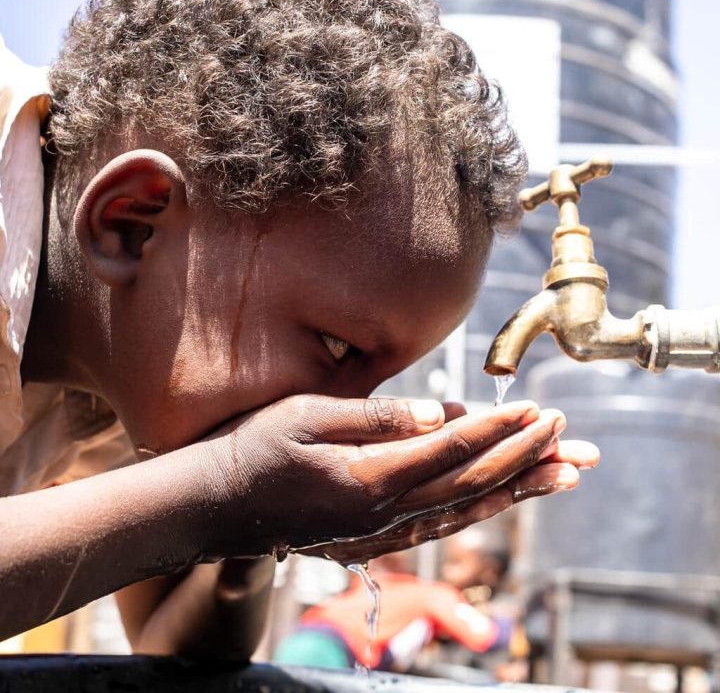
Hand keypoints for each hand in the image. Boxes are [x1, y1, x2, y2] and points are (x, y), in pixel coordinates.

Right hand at [198, 395, 594, 559]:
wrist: (215, 504)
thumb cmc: (252, 450)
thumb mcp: (304, 416)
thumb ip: (373, 418)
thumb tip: (434, 414)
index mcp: (366, 478)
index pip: (449, 450)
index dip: (497, 429)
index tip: (536, 409)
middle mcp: (381, 513)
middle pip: (470, 485)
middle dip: (526, 459)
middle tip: (573, 441)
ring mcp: (377, 532)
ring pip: (463, 512)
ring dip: (516, 491)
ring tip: (563, 476)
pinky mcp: (369, 538)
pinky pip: (438, 525)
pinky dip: (478, 511)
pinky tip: (502, 499)